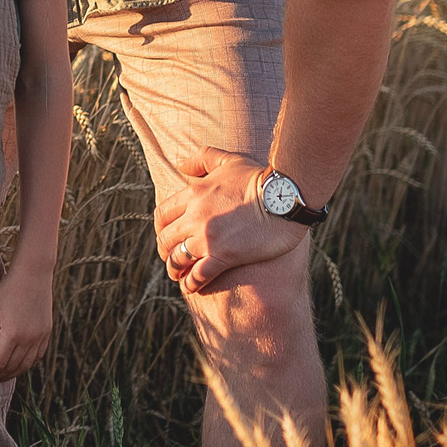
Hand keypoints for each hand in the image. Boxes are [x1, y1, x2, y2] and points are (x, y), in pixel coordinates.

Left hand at [0, 261, 52, 384]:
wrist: (34, 273)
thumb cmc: (9, 289)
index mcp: (13, 334)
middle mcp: (29, 339)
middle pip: (12, 367)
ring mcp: (40, 337)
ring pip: (26, 365)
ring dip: (12, 373)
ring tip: (0, 376)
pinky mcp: (46, 333)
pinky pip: (37, 357)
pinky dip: (26, 365)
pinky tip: (18, 365)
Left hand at [153, 147, 305, 295]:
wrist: (285, 197)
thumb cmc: (260, 178)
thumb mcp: (228, 160)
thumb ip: (202, 159)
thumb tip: (180, 163)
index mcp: (193, 194)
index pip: (162, 215)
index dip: (160, 229)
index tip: (165, 236)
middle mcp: (195, 216)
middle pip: (166, 239)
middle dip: (165, 251)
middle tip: (171, 259)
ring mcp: (208, 237)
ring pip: (178, 258)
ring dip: (175, 269)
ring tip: (179, 276)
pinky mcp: (224, 256)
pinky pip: (198, 275)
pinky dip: (192, 284)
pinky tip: (192, 287)